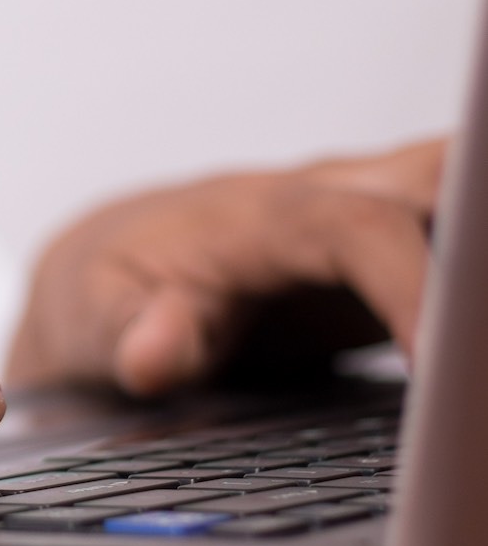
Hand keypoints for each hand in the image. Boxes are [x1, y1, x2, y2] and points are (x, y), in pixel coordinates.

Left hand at [6, 138, 444, 396]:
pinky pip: (459, 241)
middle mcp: (322, 200)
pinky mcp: (395, 256)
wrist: (110, 269)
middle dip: (476, 215)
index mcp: (256, 216)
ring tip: (485, 342)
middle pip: (438, 177)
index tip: (444, 368)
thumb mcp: (95, 320)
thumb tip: (156, 351)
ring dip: (477, 231)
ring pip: (457, 193)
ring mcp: (366, 220)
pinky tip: (477, 336)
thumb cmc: (107, 291)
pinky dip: (472, 263)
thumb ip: (129, 335)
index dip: (413, 289)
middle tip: (485, 331)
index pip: (357, 230)